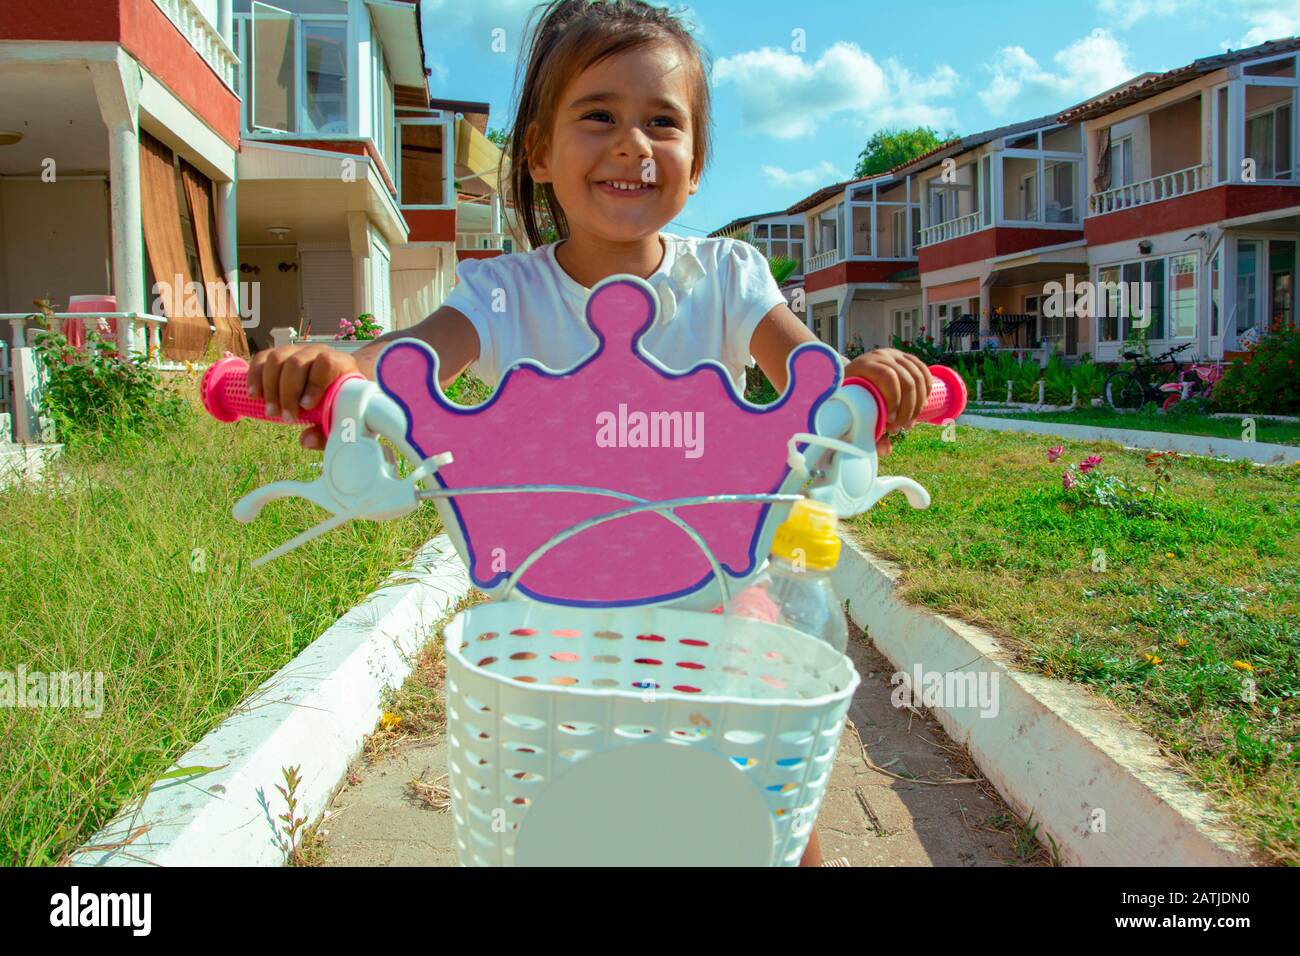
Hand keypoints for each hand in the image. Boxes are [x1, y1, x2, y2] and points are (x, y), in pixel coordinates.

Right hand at [247, 345, 362, 450]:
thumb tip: (305, 440)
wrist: (337, 382)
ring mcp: (296, 351)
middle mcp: (317, 352)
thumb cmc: (339, 403)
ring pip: (277, 359)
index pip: (326, 363)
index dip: (314, 384)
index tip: (306, 407)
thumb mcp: (339, 419)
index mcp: (339, 363)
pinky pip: (262, 358)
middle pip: (296, 362)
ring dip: (269, 387)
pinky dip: (254, 376)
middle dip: (287, 393)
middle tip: (285, 418)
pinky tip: (254, 396)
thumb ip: (326, 432)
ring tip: (271, 412)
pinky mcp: (279, 354)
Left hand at [842, 348, 932, 455]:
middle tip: (902, 427)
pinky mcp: (905, 358)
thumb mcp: (850, 413)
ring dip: (918, 404)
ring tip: (910, 421)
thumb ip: (865, 432)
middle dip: (908, 408)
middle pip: (907, 380)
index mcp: (863, 365)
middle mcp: (880, 356)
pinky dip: (926, 390)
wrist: (849, 378)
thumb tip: (886, 449)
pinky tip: (921, 405)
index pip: (887, 377)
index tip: (890, 422)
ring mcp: (894, 355)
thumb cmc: (848, 400)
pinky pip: (924, 372)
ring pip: (918, 377)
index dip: (893, 400)